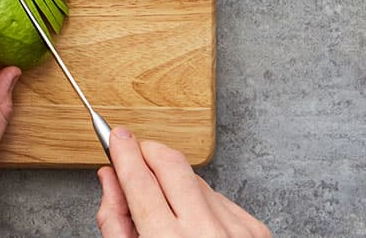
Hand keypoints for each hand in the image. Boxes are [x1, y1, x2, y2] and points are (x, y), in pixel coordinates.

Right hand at [97, 127, 270, 237]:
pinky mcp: (255, 230)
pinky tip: (192, 222)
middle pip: (170, 163)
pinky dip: (200, 200)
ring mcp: (236, 229)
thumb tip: (110, 179)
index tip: (115, 137)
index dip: (123, 152)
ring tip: (163, 205)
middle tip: (134, 151)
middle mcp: (206, 233)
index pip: (139, 180)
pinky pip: (219, 198)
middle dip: (147, 149)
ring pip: (195, 178)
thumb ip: (115, 221)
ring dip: (172, 178)